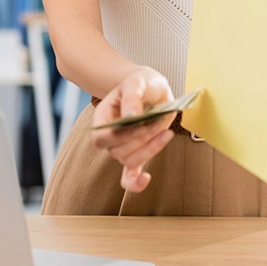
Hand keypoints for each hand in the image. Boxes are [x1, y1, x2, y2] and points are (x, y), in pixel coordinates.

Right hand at [91, 67, 176, 192]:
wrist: (151, 89)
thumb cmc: (142, 84)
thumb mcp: (137, 82)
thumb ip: (132, 97)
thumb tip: (130, 115)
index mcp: (103, 117)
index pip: (101, 138)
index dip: (121, 135)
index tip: (140, 123)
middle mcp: (110, 135)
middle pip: (117, 152)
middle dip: (141, 139)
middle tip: (158, 122)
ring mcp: (123, 147)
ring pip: (129, 162)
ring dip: (150, 149)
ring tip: (165, 131)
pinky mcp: (137, 154)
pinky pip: (129, 177)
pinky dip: (136, 183)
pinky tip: (146, 178)